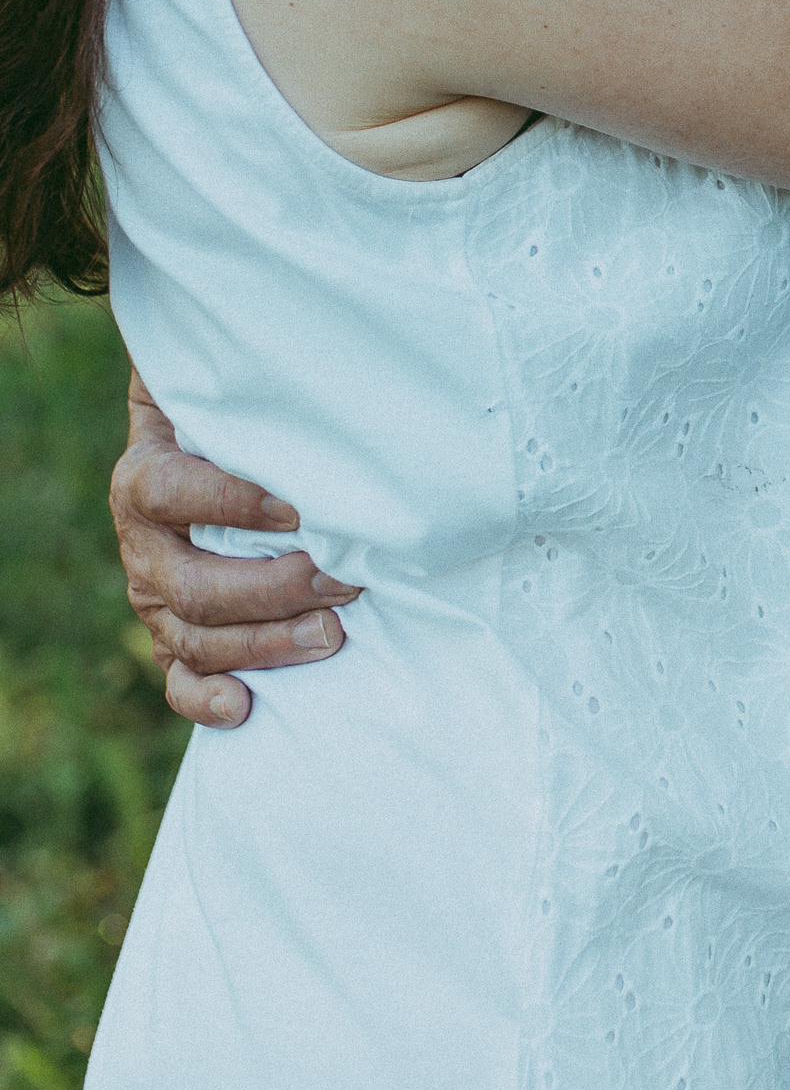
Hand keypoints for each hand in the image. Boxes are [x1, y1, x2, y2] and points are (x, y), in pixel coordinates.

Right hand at [113, 372, 355, 726]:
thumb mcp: (230, 392)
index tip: (301, 509)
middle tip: (344, 581)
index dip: (233, 504)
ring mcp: (154, 600)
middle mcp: (143, 546)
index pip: (177, 495)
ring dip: (267, 644)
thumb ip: (249, 391)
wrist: (198, 443)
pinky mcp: (172, 639)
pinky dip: (207, 699)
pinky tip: (246, 706)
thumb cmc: (234, 417)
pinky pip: (180, 681)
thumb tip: (306, 383)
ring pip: (196, 639)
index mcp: (146, 479)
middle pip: (197, 586)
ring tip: (333, 634)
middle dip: (275, 590)